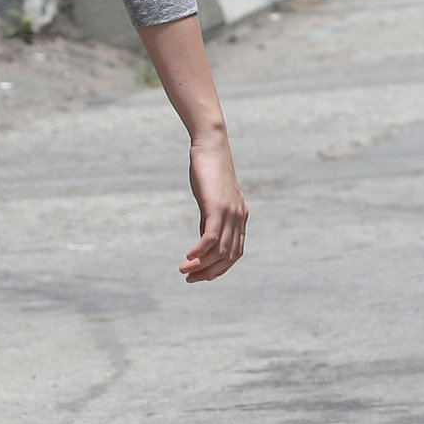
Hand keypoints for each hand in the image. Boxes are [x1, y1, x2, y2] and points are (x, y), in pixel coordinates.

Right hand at [180, 135, 246, 282]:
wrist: (211, 145)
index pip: (234, 253)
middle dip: (209, 272)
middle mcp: (238, 218)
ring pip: (220, 250)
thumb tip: (204, 241)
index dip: (219, 268)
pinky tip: (188, 257)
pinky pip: (211, 237)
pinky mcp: (217, 207)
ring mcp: (230, 213)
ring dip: (201, 265)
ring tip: (184, 270)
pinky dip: (200, 251)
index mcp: (239, 217)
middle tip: (190, 279)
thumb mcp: (211, 198)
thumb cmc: (208, 169)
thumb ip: (211, 219)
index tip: (201, 276)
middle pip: (228, 257)